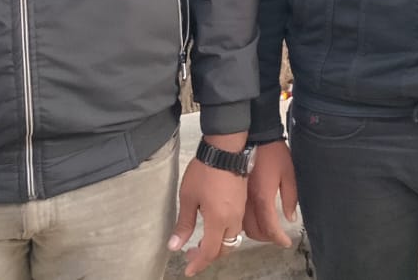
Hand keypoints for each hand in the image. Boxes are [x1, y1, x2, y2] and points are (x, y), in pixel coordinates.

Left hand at [169, 132, 249, 276]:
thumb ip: (184, 224)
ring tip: (200, 242)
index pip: (210, 252)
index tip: (188, 270)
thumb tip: (175, 246)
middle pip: (224, 248)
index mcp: (218, 220)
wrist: (225, 150)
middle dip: (208, 256)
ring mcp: (240, 211)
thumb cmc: (205, 171)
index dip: (199, 264)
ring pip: (232, 239)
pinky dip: (224, 234)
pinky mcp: (242, 203)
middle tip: (191, 255)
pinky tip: (212, 226)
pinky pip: (236, 227)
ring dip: (217, 245)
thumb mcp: (188, 197)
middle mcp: (233, 219)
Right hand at [242, 140, 297, 246]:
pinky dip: (242, 222)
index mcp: (263, 197)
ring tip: (265, 230)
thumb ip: (290, 197)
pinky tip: (251, 218)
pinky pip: (235, 215)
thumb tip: (290, 217)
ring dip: (254, 232)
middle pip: (254, 231)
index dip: (279, 239)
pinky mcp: (231, 192)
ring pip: (241, 226)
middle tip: (276, 237)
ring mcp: (237, 197)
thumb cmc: (272, 151)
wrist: (251, 134)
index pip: (270, 228)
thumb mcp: (289, 173)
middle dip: (266, 238)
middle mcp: (247, 202)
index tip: (285, 243)